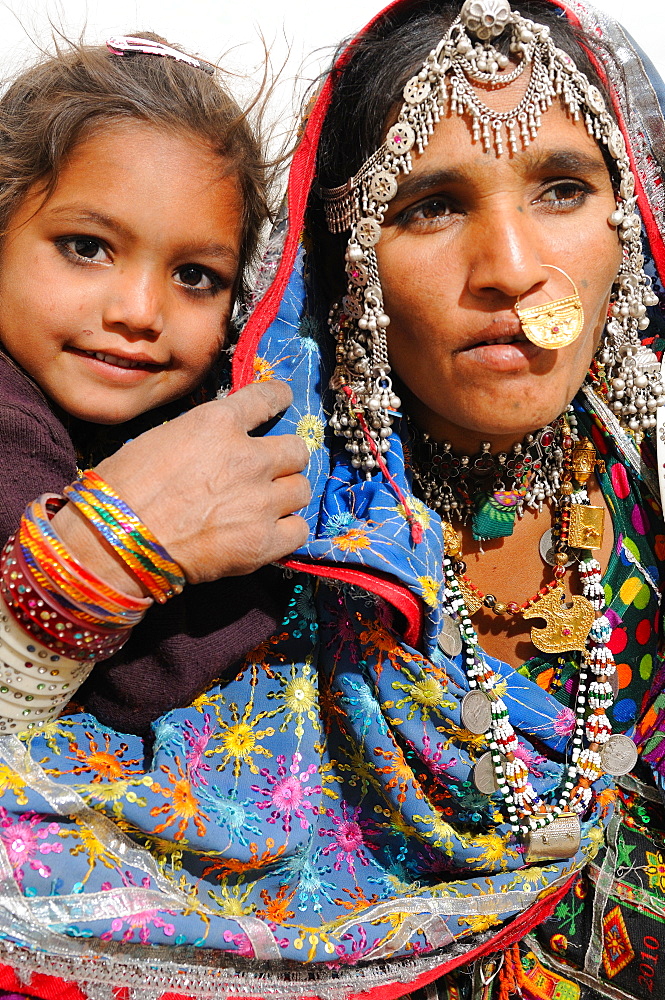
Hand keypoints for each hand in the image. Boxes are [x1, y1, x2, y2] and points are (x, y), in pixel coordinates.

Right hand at [55, 381, 310, 590]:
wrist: (115, 542)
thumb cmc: (123, 489)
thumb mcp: (161, 438)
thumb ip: (204, 436)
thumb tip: (222, 444)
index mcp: (218, 423)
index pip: (267, 397)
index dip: (279, 398)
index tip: (283, 399)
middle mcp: (248, 457)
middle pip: (297, 450)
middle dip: (285, 459)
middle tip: (270, 471)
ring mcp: (260, 501)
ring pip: (301, 490)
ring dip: (286, 496)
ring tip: (267, 507)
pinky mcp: (263, 542)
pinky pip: (298, 531)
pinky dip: (286, 532)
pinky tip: (268, 534)